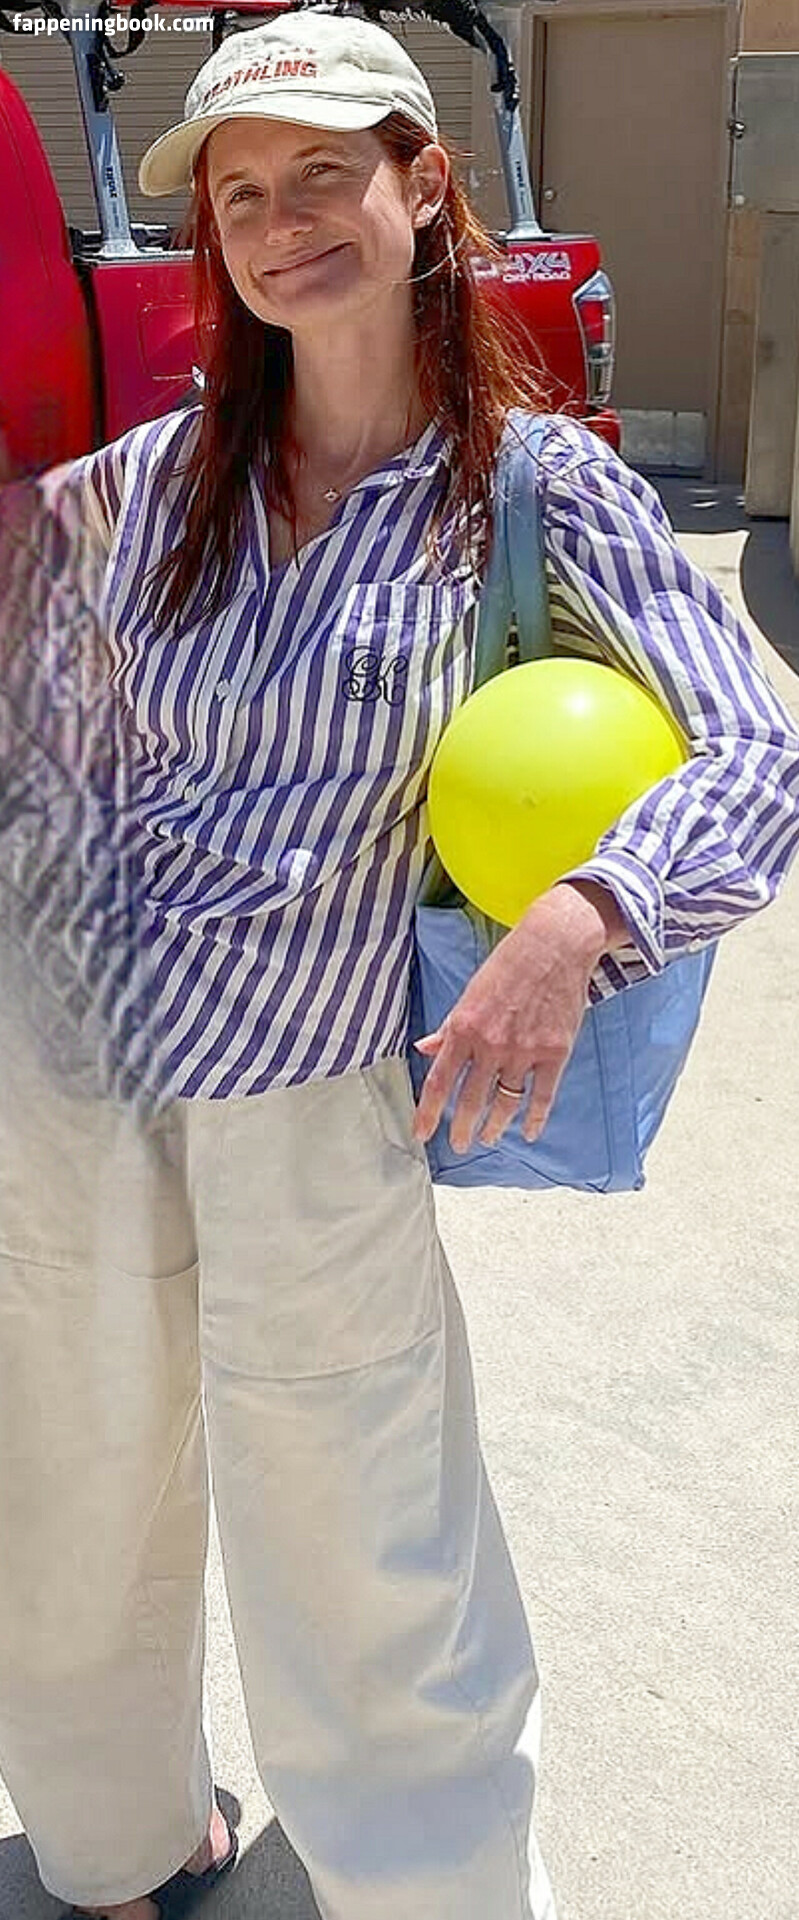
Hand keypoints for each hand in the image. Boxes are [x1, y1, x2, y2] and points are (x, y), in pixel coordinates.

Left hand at [411, 881, 623, 1152]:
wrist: (554, 945)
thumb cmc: (507, 967)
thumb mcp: (469, 994)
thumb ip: (448, 1028)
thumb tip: (424, 1050)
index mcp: (464, 1028)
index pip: (439, 1081)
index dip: (428, 1113)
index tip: (421, 1134)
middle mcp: (492, 1044)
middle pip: (472, 1100)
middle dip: (463, 1129)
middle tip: (460, 1145)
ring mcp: (525, 1050)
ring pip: (506, 1103)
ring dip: (495, 1127)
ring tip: (489, 1138)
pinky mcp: (555, 1052)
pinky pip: (542, 1096)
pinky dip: (535, 1119)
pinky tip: (530, 1132)